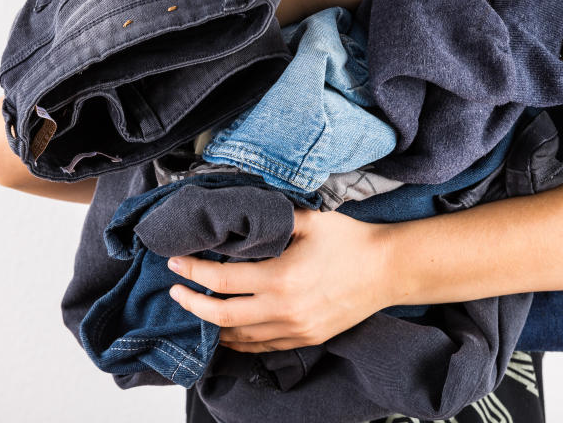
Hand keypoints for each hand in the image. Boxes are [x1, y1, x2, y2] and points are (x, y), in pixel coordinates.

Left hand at [166, 208, 393, 352]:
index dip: (193, 271)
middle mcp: (284, 309)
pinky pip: (261, 346)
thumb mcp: (309, 220)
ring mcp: (295, 328)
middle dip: (191, 304)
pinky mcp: (305, 338)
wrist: (388, 270)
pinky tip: (226, 330)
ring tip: (195, 310)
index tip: (175, 263)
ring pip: (238, 336)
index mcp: (280, 277)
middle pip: (220, 315)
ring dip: (211, 325)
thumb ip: (271, 219)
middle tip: (175, 291)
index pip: (221, 279)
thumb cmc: (350, 241)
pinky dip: (238, 340)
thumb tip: (239, 216)